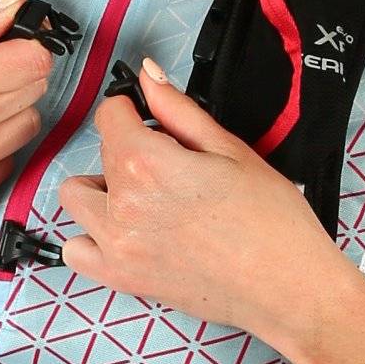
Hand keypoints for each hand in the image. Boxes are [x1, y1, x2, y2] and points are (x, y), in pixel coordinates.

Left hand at [57, 56, 338, 340]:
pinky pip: (76, 250)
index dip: (134, 112)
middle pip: (99, 155)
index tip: (153, 123)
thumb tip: (148, 75)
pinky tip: (128, 233)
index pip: (109, 115)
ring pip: (78, 198)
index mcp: (147, 164)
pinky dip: (93, 238)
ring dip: (104, 191)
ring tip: (147, 200)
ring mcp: (116, 246)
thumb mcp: (231, 150)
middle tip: (172, 168)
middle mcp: (123, 205)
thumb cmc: (273, 222)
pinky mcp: (122, 278)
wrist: (288, 287)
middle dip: (129, 151)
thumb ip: (179, 110)